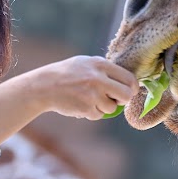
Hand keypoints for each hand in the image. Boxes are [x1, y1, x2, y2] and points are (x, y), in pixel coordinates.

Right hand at [19, 55, 139, 119]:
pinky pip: (98, 115)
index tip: (131, 91)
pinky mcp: (86, 108)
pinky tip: (81, 104)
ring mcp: (92, 94)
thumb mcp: (86, 63)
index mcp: (100, 64)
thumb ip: (105, 70)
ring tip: (90, 99)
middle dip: (123, 100)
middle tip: (116, 100)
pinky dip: (92, 112)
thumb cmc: (67, 74)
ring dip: (104, 107)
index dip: (133, 87)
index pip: (128, 78)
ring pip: (112, 108)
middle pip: (126, 95)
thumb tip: (128, 82)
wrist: (44, 86)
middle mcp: (98, 79)